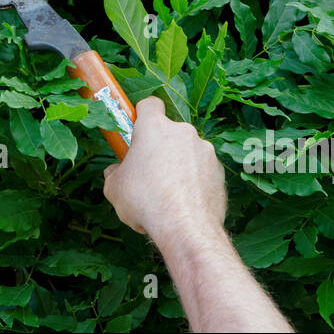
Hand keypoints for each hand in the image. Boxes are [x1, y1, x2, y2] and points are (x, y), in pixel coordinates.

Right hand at [102, 96, 225, 242]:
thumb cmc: (146, 202)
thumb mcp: (114, 188)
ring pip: (186, 152)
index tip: (136, 132)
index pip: (149, 104)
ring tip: (167, 194)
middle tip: (148, 172)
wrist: (186, 228)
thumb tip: (115, 172)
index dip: (142, 115)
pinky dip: (194, 180)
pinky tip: (184, 202)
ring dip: (178, 165)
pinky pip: (201, 170)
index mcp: (154, 128)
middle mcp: (183, 132)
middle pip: (169, 132)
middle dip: (159, 148)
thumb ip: (114, 173)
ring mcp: (204, 150)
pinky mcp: (219, 170)